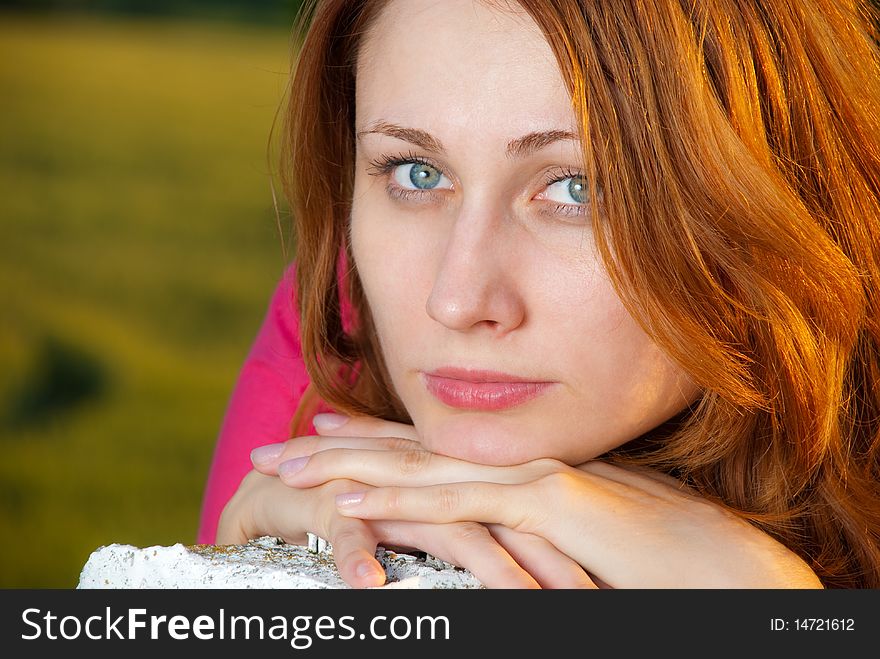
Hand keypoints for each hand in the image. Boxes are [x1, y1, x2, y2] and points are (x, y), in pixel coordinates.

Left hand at [275, 419, 822, 587]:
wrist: (725, 568)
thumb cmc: (656, 562)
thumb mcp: (573, 540)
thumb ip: (527, 531)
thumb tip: (493, 543)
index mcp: (520, 468)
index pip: (431, 449)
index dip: (374, 439)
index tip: (324, 431)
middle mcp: (518, 462)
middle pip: (407, 451)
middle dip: (336, 448)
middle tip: (277, 446)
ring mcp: (531, 477)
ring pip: (418, 467)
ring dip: (345, 467)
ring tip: (284, 466)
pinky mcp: (548, 504)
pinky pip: (458, 504)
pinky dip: (399, 502)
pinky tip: (347, 504)